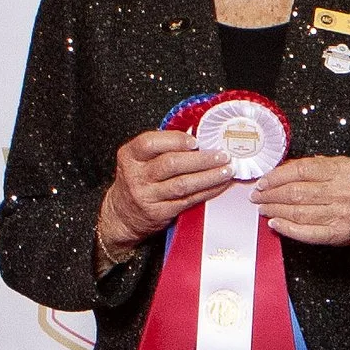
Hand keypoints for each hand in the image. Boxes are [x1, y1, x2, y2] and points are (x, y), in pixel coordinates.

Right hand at [98, 130, 232, 257]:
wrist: (123, 215)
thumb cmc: (137, 181)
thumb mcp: (138, 160)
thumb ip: (161, 147)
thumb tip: (196, 134)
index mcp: (130, 156)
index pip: (150, 143)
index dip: (175, 140)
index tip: (196, 141)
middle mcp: (136, 176)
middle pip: (171, 164)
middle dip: (201, 159)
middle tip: (221, 155)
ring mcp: (148, 196)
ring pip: (183, 184)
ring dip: (209, 176)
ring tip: (226, 170)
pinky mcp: (160, 212)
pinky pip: (188, 200)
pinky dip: (207, 191)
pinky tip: (219, 185)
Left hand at [252, 153, 349, 253]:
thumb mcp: (340, 168)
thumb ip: (313, 167)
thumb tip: (279, 172)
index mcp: (341, 170)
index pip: (300, 171)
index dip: (276, 176)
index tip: (263, 181)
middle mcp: (343, 191)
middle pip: (296, 192)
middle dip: (270, 195)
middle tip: (257, 196)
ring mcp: (341, 214)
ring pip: (298, 212)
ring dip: (275, 210)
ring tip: (262, 208)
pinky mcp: (338, 233)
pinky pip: (306, 232)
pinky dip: (287, 228)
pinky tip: (275, 223)